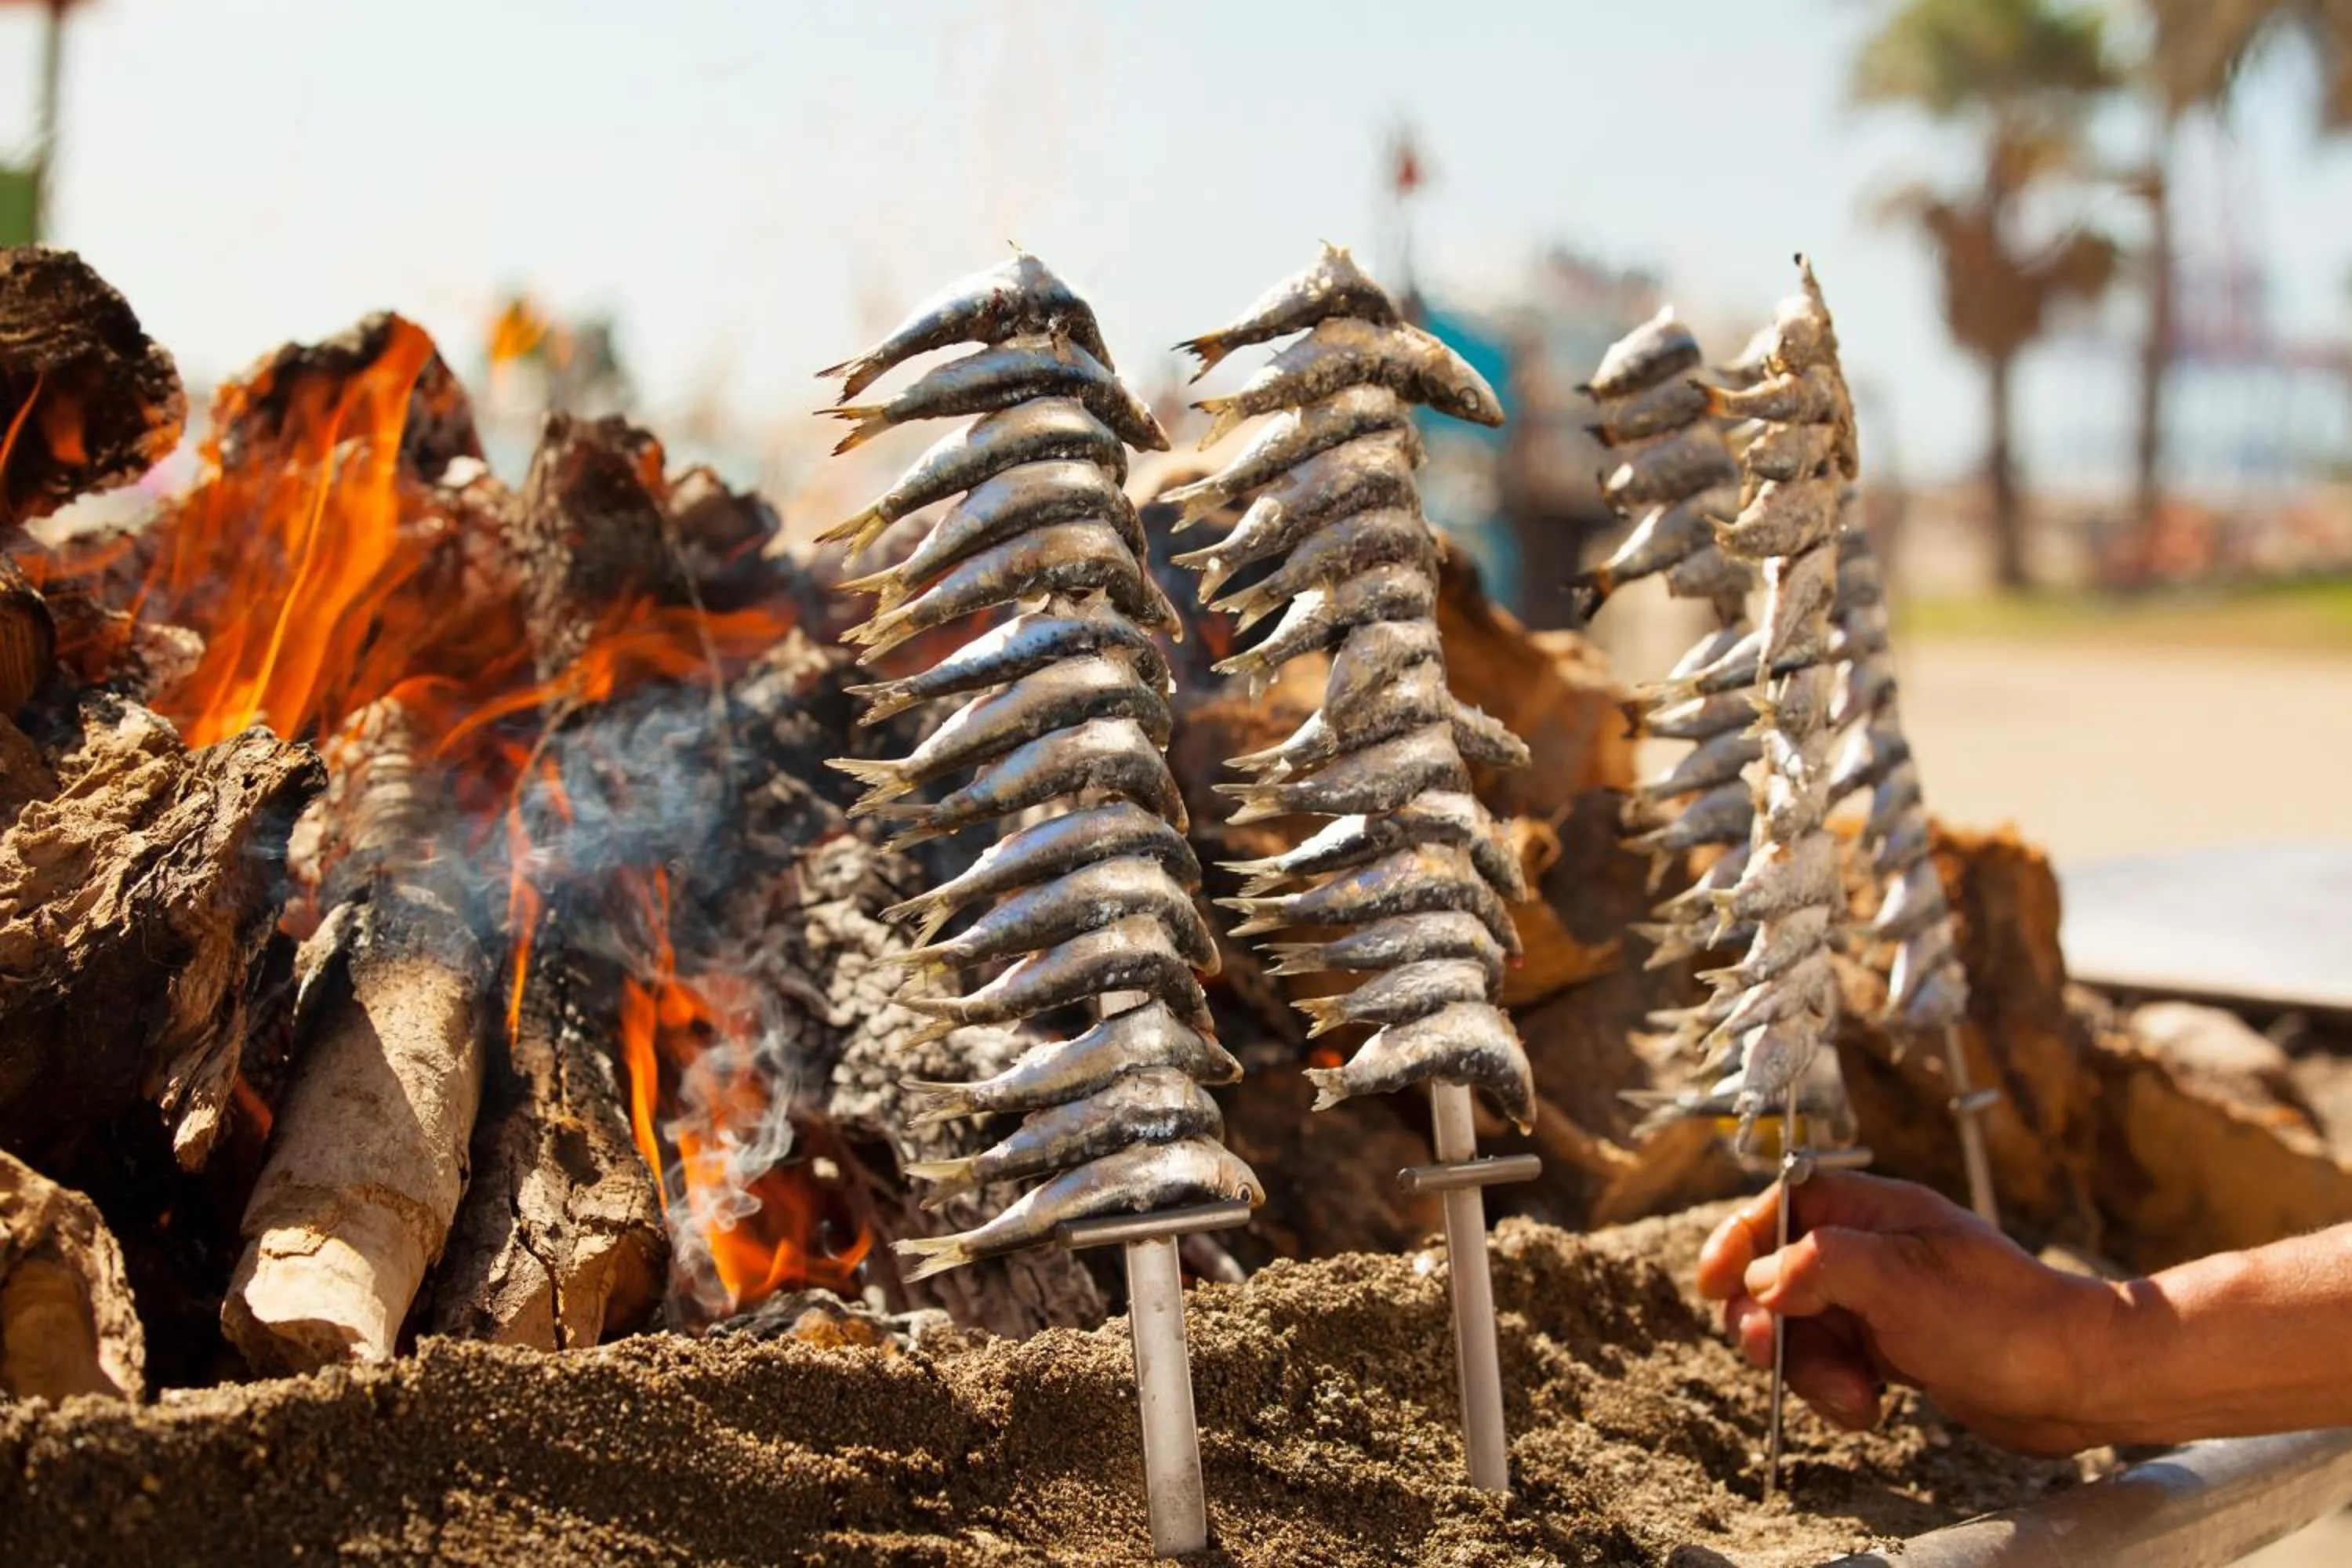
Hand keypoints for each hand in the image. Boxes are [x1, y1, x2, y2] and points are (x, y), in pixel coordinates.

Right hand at [1697, 1171, 2119, 1455]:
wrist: (2079, 1380)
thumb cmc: (2000, 1320)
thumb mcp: (1896, 1281)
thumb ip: (1815, 1265)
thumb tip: (1759, 1278)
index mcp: (1873, 1212)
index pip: (1779, 1207)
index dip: (1738, 1241)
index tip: (1711, 1284)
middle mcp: (1873, 1250)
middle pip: (1778, 1276)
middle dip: (1770, 1324)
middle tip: (1772, 1355)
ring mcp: (1884, 1300)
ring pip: (1803, 1329)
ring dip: (1809, 1370)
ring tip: (1853, 1397)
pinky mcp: (1896, 1346)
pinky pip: (1836, 1363)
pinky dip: (1838, 1392)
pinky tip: (1871, 1409)